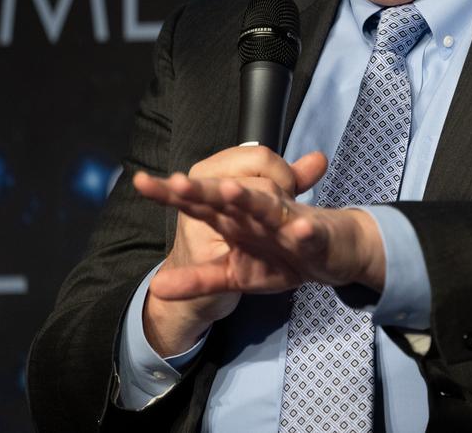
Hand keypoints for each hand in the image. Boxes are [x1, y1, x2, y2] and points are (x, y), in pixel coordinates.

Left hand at [132, 146, 386, 353]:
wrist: (332, 251)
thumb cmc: (279, 258)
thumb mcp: (232, 275)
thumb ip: (198, 279)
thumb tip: (157, 288)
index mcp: (233, 219)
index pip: (198, 201)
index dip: (171, 192)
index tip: (140, 183)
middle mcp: (255, 212)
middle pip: (226, 195)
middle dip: (203, 190)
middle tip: (177, 184)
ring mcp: (285, 220)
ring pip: (266, 205)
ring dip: (251, 198)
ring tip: (230, 192)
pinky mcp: (313, 235)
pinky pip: (308, 232)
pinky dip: (305, 231)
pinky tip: (301, 230)